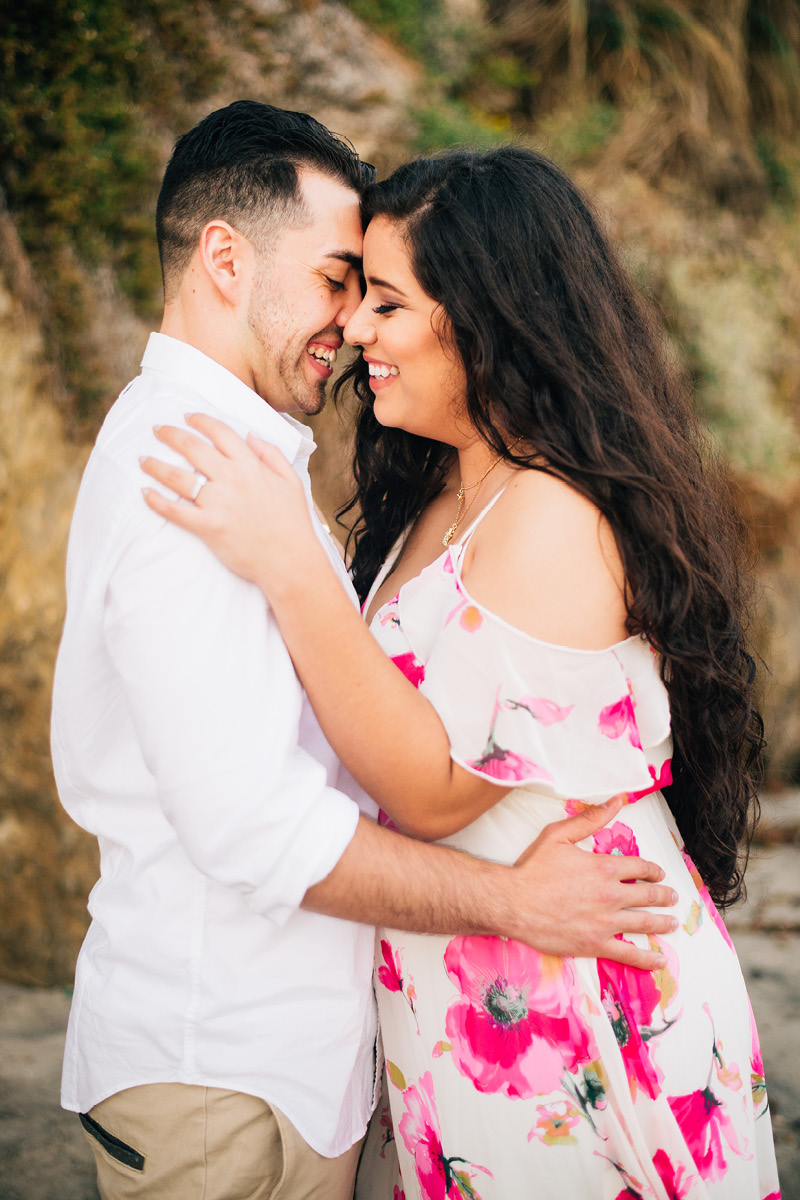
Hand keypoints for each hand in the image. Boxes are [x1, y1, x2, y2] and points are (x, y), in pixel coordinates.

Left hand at [140, 413, 319, 592]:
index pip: (219, 432)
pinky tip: (145, 493)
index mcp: (251, 465)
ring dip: (155, 465)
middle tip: (156, 430)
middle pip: (192, 447)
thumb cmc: (293, 523)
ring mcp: (219, 503)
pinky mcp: (209, 527)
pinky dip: (156, 502)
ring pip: (177, 477)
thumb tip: (250, 434)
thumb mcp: (291, 481)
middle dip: (169, 434)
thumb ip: (271, 453)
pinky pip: (174, 511)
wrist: (291, 561)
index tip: (186, 417)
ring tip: (142, 460)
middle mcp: (232, 479)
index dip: (199, 420)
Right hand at [510, 796, 677, 968]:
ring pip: (644, 923)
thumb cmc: (532, 869)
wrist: (513, 902)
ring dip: (662, 922)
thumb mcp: (559, 835)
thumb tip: (617, 802)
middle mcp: (611, 895)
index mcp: (604, 868)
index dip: (653, 871)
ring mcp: (605, 922)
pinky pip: (629, 954)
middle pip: (648, 895)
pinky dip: (647, 959)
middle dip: (664, 895)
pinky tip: (659, 961)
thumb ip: (590, 819)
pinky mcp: (595, 944)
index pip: (640, 868)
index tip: (658, 874)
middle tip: (672, 897)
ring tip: (672, 922)